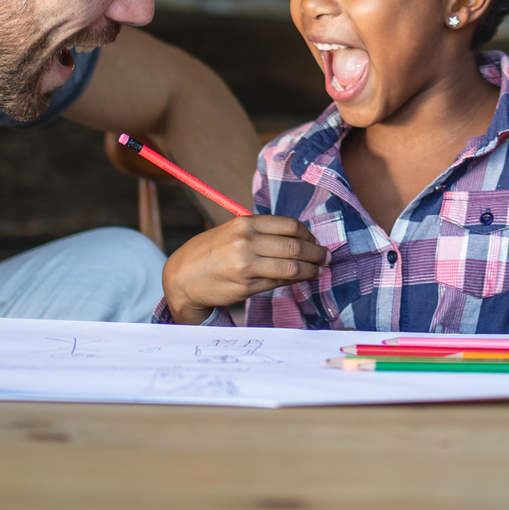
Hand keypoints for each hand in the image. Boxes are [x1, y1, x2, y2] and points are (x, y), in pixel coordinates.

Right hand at [160, 215, 328, 323]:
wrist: (182, 278)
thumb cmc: (210, 253)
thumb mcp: (232, 232)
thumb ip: (260, 232)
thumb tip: (298, 239)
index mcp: (244, 223)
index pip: (289, 225)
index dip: (307, 234)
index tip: (315, 241)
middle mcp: (246, 242)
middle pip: (294, 246)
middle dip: (316, 253)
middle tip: (326, 257)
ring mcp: (246, 265)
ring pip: (291, 267)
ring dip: (310, 270)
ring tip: (318, 270)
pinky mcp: (246, 287)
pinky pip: (278, 283)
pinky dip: (293, 281)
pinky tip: (299, 279)